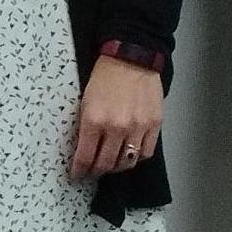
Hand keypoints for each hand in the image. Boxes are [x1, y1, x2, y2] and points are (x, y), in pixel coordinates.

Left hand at [70, 56, 162, 180]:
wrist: (130, 57)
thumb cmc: (105, 76)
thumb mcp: (85, 101)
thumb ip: (86, 127)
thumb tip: (84, 149)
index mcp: (94, 120)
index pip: (85, 157)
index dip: (79, 170)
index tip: (77, 174)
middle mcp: (116, 128)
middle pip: (106, 164)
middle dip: (96, 171)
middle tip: (93, 170)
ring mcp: (137, 127)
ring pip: (126, 162)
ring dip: (116, 167)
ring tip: (111, 163)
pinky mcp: (154, 125)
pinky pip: (146, 153)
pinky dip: (137, 157)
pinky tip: (130, 153)